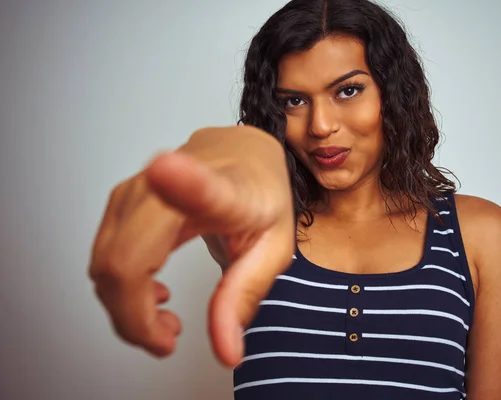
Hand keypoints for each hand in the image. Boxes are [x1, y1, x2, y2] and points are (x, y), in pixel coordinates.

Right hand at [88, 126, 294, 366]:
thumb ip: (244, 294)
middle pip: (127, 259)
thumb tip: (225, 350)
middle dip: (137, 318)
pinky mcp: (122, 201)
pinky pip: (106, 256)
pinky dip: (120, 290)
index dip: (182, 183)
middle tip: (169, 339)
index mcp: (227, 189)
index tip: (164, 171)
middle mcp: (174, 180)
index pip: (205, 186)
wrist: (244, 156)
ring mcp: (140, 189)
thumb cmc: (261, 196)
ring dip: (127, 308)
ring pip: (108, 263)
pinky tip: (151, 295)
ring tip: (167, 323)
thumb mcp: (273, 248)